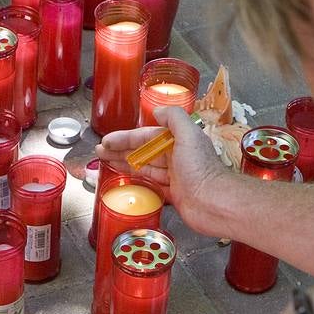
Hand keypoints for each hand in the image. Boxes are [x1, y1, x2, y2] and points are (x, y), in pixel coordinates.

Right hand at [96, 106, 229, 232]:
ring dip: (125, 164)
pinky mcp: (173, 195)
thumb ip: (174, 118)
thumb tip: (157, 111)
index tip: (107, 141)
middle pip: (143, 151)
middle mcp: (176, 157)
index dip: (125, 138)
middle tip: (100, 153)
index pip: (146, 136)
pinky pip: (151, 185)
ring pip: (144, 167)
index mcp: (179, 141)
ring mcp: (174, 177)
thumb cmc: (201, 169)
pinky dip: (137, 182)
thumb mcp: (189, 135)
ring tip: (105, 163)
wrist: (214, 203)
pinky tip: (125, 181)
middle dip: (120, 151)